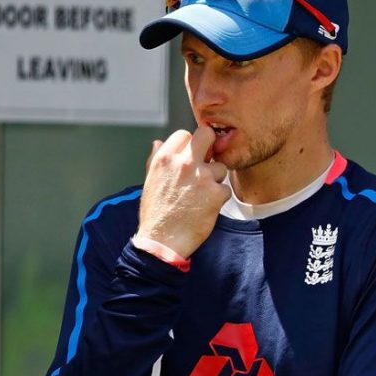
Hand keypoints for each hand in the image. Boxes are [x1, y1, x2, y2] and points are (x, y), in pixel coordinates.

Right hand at [136, 125, 230, 258]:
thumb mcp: (149, 182)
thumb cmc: (155, 213)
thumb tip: (158, 142)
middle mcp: (184, 163)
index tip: (192, 157)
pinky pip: (226, 189)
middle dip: (211, 146)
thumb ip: (156, 160)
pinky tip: (206, 208)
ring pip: (220, 168)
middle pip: (207, 136)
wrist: (162, 241)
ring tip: (202, 196)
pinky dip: (219, 198)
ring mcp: (202, 177)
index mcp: (165, 158)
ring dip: (215, 180)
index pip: (184, 134)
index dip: (190, 145)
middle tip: (208, 162)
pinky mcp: (216, 193)